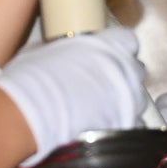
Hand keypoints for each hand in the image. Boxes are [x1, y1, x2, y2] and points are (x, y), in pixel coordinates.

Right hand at [0, 27, 147, 165]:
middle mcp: (125, 69)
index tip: (104, 54)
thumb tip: (57, 51)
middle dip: (121, 74)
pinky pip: (131, 123)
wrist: (30, 113)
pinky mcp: (124, 125)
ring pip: (136, 97)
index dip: (115, 47)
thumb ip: (62, 48)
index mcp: (108, 44)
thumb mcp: (44, 49)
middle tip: (100, 82)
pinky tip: (103, 127)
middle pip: (134, 69)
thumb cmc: (32, 77)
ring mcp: (128, 99)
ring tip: (101, 108)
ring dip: (123, 100)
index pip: (126, 40)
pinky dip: (120, 124)